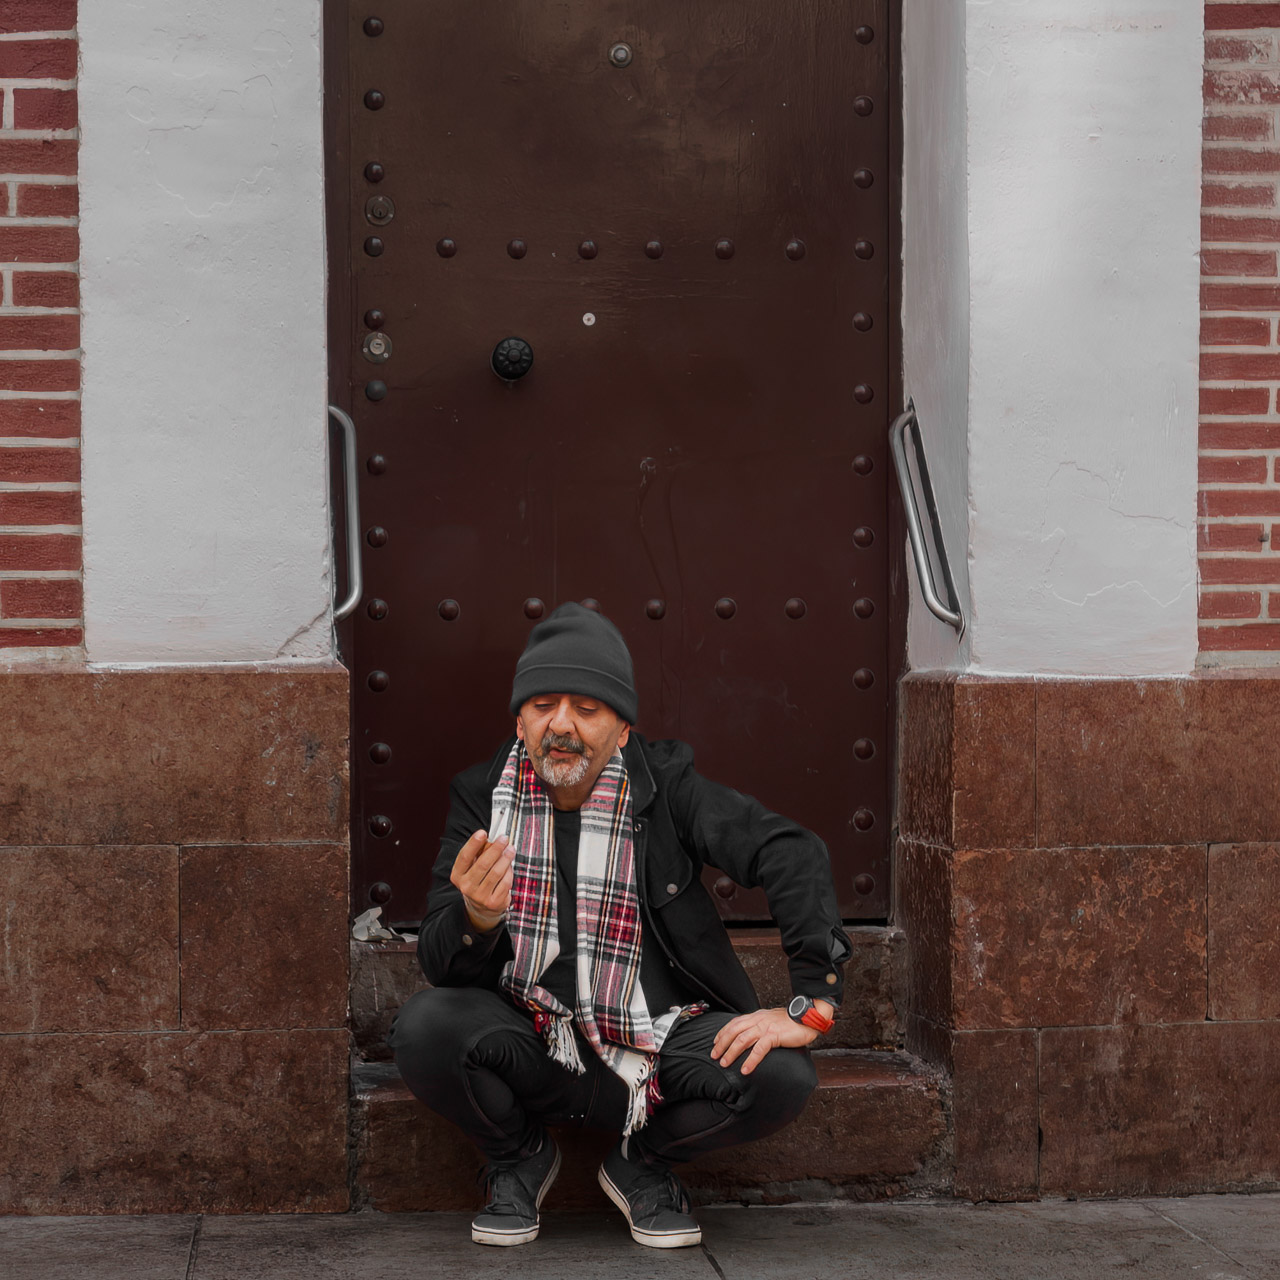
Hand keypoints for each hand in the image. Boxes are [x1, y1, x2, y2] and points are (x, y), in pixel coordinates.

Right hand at [449, 829, 514, 930]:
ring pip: (496, 872)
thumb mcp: (472, 867)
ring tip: (511, 849)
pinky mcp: (494, 902)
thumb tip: (491, 840)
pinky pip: (505, 882)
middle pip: (483, 864)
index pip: (464, 857)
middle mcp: (466, 886)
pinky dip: (509, 871)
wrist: (481, 907)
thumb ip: (479, 853)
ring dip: (506, 858)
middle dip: (495, 849)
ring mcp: (480, 896)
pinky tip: (509, 865)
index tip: (483, 832)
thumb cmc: (478, 880)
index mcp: (457, 875)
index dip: (473, 843)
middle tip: (504, 838)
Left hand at [711, 1001, 834, 1075]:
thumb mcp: (772, 1020)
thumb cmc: (792, 1021)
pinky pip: (759, 1049)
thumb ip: (761, 1025)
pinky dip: (750, 1060)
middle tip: (714, 1056)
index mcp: (757, 1016)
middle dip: (722, 1044)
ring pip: (742, 1040)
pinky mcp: (774, 1036)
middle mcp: (758, 1020)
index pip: (735, 1023)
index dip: (723, 1032)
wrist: (808, 1016)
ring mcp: (765, 1027)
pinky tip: (745, 1070)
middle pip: (734, 1031)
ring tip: (725, 1063)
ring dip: (731, 1052)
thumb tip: (753, 1034)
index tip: (715, 1042)